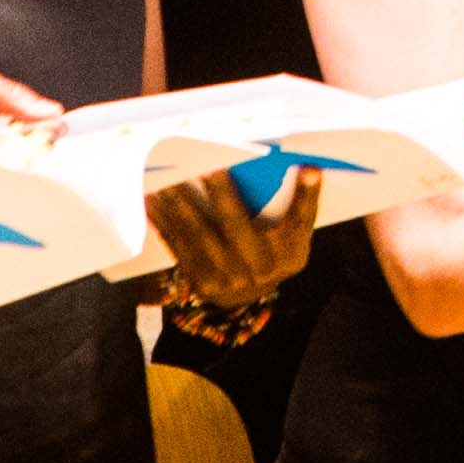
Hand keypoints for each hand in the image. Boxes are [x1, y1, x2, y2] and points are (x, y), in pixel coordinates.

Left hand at [145, 163, 320, 312]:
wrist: (244, 297)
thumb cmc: (273, 252)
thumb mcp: (292, 236)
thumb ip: (299, 206)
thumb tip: (307, 166)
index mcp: (290, 254)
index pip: (302, 221)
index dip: (307, 195)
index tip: (310, 168)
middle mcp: (261, 269)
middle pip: (240, 226)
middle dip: (224, 196)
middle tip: (212, 168)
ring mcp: (227, 277)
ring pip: (201, 235)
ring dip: (182, 206)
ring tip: (170, 179)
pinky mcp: (200, 279)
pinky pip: (179, 247)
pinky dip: (164, 223)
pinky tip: (153, 201)